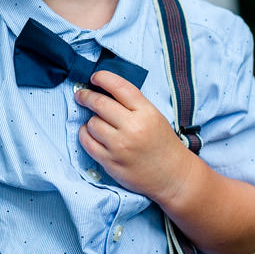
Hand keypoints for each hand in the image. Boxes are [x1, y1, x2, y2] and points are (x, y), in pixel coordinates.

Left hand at [75, 70, 196, 206]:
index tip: (94, 77)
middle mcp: (133, 128)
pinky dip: (86, 135)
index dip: (103, 77)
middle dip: (86, 96)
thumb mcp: (154, 116)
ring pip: (92, 123)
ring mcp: (120, 146)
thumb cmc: (162, 144)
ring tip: (97, 122)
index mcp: (146, 112)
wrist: (172, 176)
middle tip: (81, 95)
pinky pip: (87, 142)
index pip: (119, 86)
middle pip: (100, 103)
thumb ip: (132, 104)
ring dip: (91, 120)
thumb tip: (104, 90)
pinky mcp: (111, 162)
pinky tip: (91, 133)